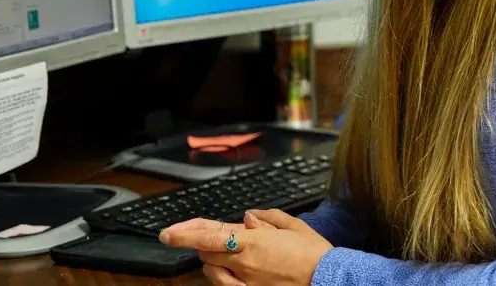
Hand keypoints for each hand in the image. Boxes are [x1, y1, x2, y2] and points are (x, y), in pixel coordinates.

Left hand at [160, 210, 332, 285]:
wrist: (328, 278)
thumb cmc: (314, 253)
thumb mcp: (293, 225)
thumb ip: (268, 218)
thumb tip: (249, 216)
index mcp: (252, 240)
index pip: (209, 235)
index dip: (184, 233)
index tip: (168, 233)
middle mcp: (244, 262)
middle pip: (206, 252)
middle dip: (203, 243)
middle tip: (204, 238)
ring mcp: (246, 281)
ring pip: (212, 271)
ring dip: (212, 261)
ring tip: (223, 255)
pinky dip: (222, 278)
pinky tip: (227, 273)